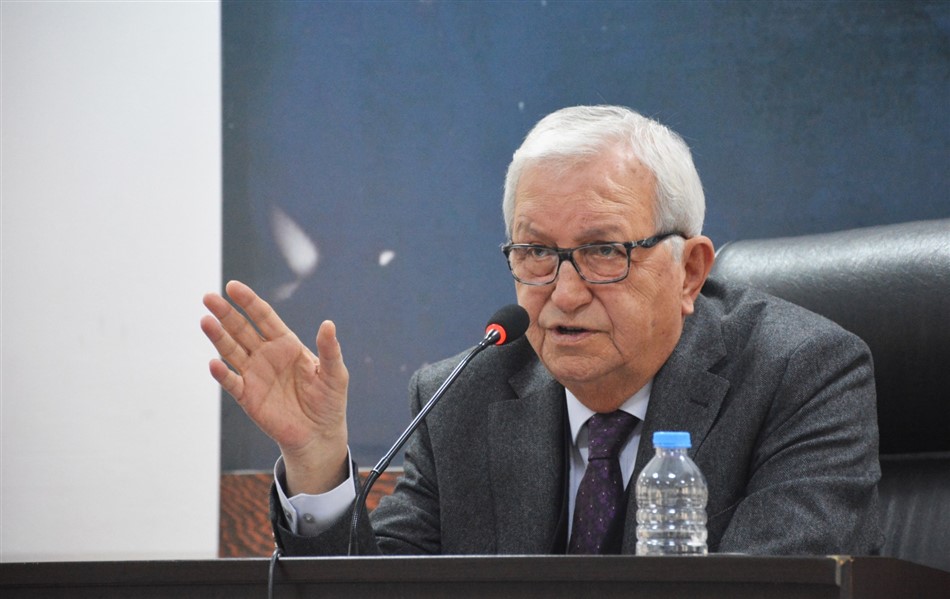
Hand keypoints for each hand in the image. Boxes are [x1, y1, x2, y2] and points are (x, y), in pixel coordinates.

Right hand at [201, 280, 349, 493]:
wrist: (319, 434)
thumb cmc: (328, 400)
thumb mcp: (335, 373)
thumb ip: (330, 350)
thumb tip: (328, 324)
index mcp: (286, 344)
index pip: (263, 317)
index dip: (248, 302)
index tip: (232, 287)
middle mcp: (266, 355)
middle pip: (242, 329)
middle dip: (225, 313)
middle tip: (208, 297)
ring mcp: (255, 375)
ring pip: (231, 351)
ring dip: (218, 337)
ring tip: (205, 321)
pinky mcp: (248, 397)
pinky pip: (232, 382)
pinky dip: (223, 373)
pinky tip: (215, 363)